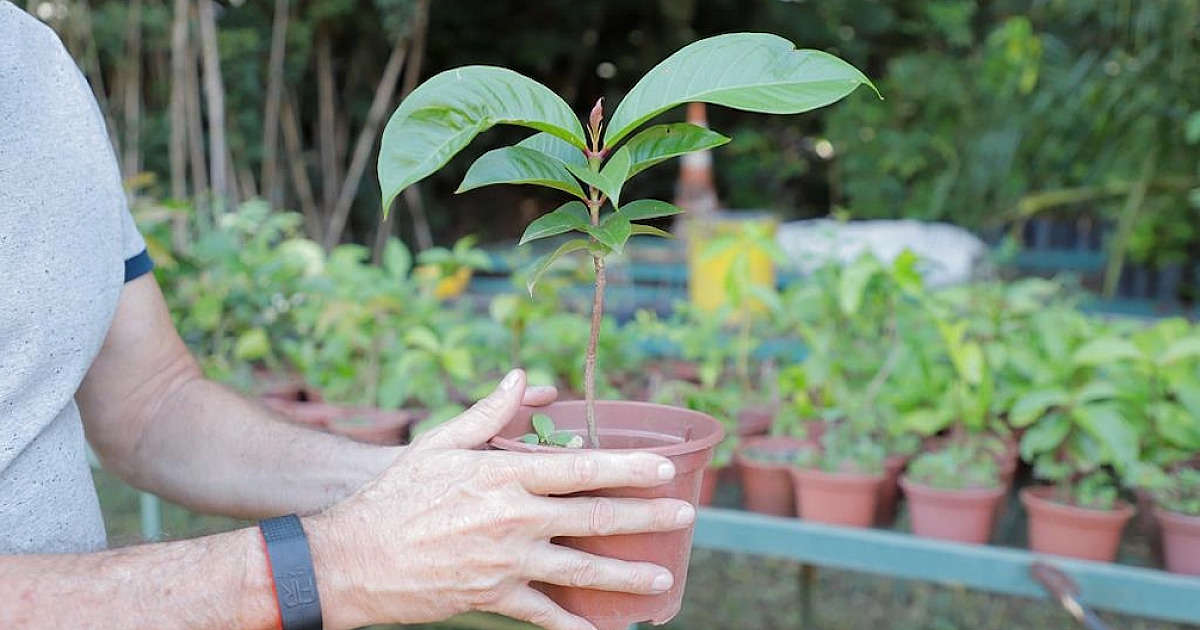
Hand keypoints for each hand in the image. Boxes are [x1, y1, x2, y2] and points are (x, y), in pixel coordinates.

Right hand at [308, 369, 694, 629]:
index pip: (582, 468)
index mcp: (506, 476)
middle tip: (687, 516)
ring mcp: (507, 562)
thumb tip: (523, 376)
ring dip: (627, 576)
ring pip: (581, 569)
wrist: (354, 558)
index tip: (665, 467)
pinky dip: (575, 627)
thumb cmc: (396, 495)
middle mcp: (515, 518)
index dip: (629, 467)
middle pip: (596, 518)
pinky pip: (544, 614)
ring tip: (663, 579)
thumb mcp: (439, 444)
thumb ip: (488, 412)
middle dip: (648, 517)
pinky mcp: (493, 596)